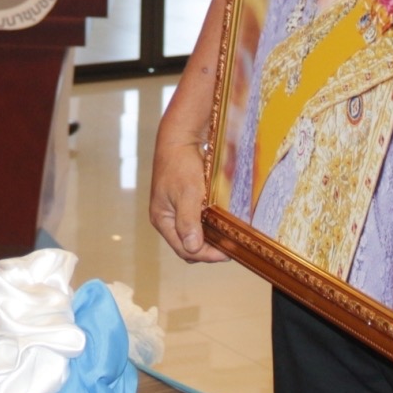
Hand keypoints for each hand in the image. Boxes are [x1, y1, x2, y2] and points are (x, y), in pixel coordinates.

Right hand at [149, 130, 229, 263]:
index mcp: (162, 219)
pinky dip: (208, 226)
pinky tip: (221, 223)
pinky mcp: (182, 202)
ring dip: (209, 238)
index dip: (206, 254)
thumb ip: (188, 221)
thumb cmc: (181, 164)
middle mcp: (166, 218)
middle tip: (230, 248)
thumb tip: (192, 248)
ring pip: (193, 234)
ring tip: (228, 237)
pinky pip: (196, 222)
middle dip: (208, 250)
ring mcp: (173, 210)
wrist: (180, 137)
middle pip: (187, 245)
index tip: (227, 253)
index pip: (184, 249)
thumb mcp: (187, 193)